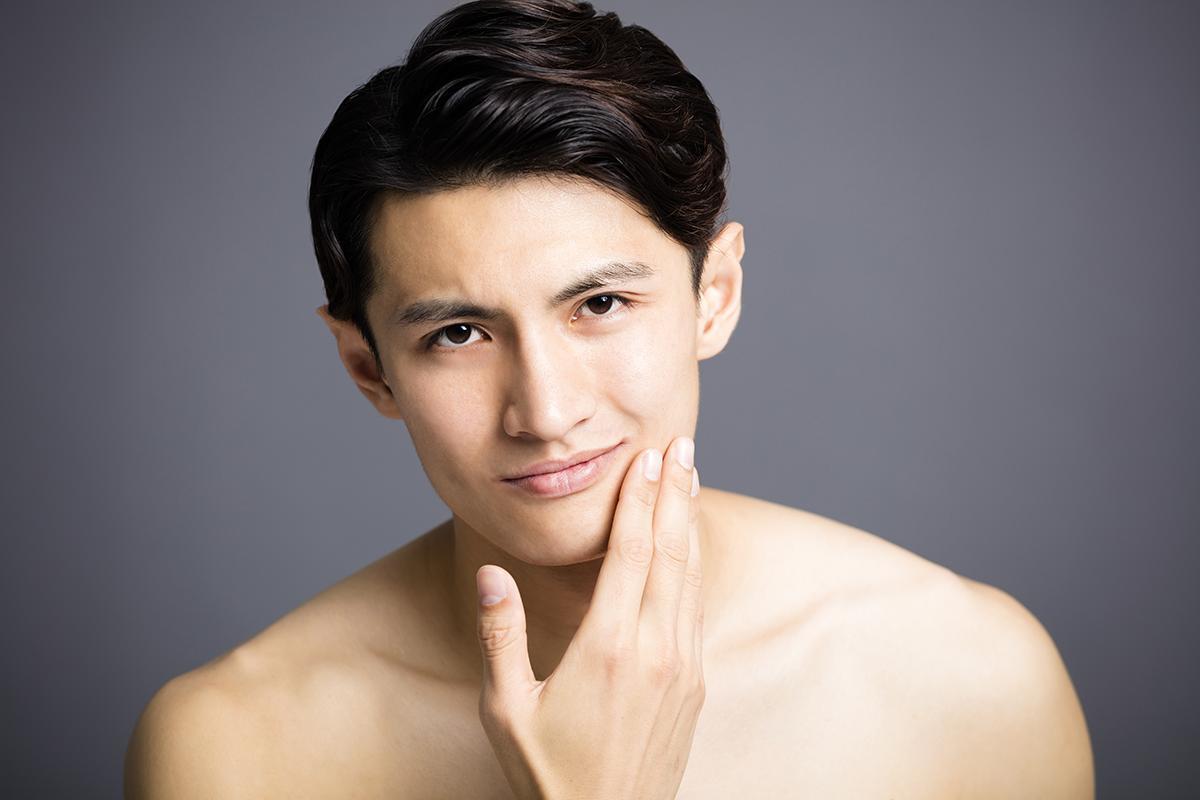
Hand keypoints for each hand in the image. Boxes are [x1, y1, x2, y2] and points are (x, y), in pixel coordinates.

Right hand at [473, 436, 705, 799]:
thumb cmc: (548, 775)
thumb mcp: (506, 709)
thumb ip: (500, 635)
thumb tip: (491, 572)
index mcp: (607, 649)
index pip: (632, 553)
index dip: (641, 499)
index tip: (649, 457)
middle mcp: (655, 651)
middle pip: (672, 552)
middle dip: (676, 492)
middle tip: (683, 444)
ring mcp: (682, 668)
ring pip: (692, 577)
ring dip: (691, 522)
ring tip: (692, 478)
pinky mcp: (694, 685)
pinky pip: (697, 608)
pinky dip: (695, 566)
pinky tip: (691, 546)